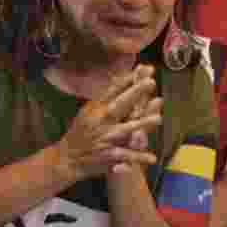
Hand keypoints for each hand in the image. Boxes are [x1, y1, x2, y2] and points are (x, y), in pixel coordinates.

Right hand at [56, 65, 162, 179]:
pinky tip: (152, 158)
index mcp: (98, 107)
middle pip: (120, 104)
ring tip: (159, 118)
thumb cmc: (82, 131)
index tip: (145, 68)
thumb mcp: (90, 110)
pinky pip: (126, 156)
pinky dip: (138, 157)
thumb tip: (122, 78)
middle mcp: (102, 120)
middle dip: (135, 93)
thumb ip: (105, 97)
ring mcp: (105, 137)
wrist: (68, 157)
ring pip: (126, 129)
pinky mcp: (108, 155)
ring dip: (142, 124)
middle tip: (151, 82)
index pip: (114, 90)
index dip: (129, 79)